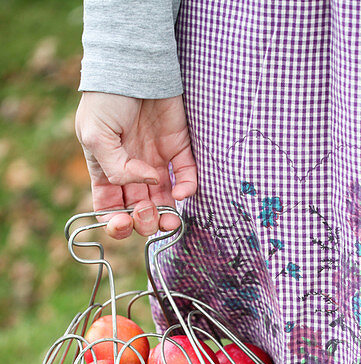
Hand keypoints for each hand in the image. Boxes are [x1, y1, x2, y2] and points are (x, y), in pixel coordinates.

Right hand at [75, 91, 197, 237]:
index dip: (115, 224)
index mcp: (105, 170)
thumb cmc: (107, 98)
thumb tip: (147, 184)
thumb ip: (116, 169)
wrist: (133, 65)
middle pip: (139, 212)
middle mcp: (131, 171)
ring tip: (170, 217)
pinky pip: (187, 178)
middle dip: (144, 222)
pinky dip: (188, 190)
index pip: (109, 208)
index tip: (123, 223)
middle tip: (147, 213)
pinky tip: (183, 192)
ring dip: (168, 217)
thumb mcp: (95, 135)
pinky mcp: (178, 150)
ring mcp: (156, 162)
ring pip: (164, 203)